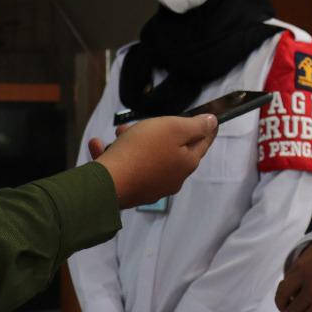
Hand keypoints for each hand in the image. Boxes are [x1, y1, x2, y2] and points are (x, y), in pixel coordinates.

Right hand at [94, 115, 217, 207]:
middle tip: (144, 122)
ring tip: (118, 132)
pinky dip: (114, 155)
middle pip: (171, 149)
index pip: (202, 143)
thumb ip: (195, 126)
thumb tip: (212, 122)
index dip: (206, 130)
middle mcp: (173, 178)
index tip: (210, 121)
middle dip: (158, 133)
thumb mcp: (173, 129)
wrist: (108, 185)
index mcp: (187, 163)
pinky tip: (99, 145)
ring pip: (146, 157)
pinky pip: (126, 168)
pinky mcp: (130, 191)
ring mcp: (151, 186)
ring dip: (132, 142)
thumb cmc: (142, 151)